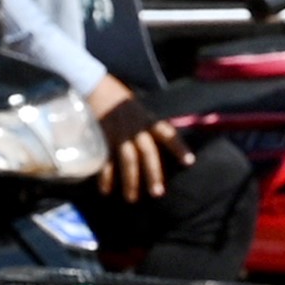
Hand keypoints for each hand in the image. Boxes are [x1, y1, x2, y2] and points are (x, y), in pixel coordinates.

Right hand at [88, 79, 176, 204]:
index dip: (178, 147)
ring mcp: (119, 133)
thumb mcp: (138, 108)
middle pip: (148, 152)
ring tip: (133, 198)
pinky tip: (106, 190)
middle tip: (158, 193)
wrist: (95, 85)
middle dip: (153, 173)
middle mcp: (136, 127)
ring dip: (131, 180)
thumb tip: (159, 142)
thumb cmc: (119, 98)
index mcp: (147, 119)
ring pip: (128, 160)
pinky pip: (106, 160)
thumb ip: (146, 124)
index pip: (167, 133)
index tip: (189, 162)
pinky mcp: (103, 138)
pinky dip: (106, 176)